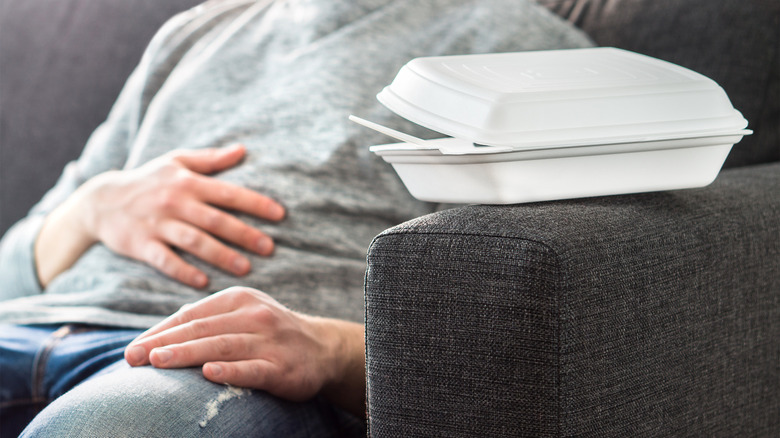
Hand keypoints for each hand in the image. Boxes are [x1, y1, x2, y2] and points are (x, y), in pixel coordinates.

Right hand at [35, 144, 284, 287]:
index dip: (255, 203)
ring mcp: (158, 224)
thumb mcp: (176, 162)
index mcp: (188, 182)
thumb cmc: (148, 180)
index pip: (228, 193)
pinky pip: (165, 261)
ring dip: (221, 255)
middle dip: (244, 234)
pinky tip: (204, 282)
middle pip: (216, 220)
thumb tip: (243, 150)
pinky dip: (183, 271)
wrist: (99, 201)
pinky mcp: (141, 245)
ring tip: (246, 268)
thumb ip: (211, 159)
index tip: (280, 215)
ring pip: (194, 241)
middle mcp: (175, 202)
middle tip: (270, 248)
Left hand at [124, 287, 365, 416]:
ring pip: (223, 346)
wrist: (323, 349)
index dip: (160, 332)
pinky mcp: (283, 367)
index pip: (191, 316)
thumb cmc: (269, 335)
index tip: (132, 350)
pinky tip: (208, 374)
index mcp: (239, 299)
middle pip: (202, 329)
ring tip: (158, 361)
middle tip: (133, 357)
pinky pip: (253, 369)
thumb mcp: (241, 316)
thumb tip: (159, 335)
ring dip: (188, 353)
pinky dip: (230, 371)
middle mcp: (254, 315)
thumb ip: (207, 322)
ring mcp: (270, 341)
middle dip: (164, 343)